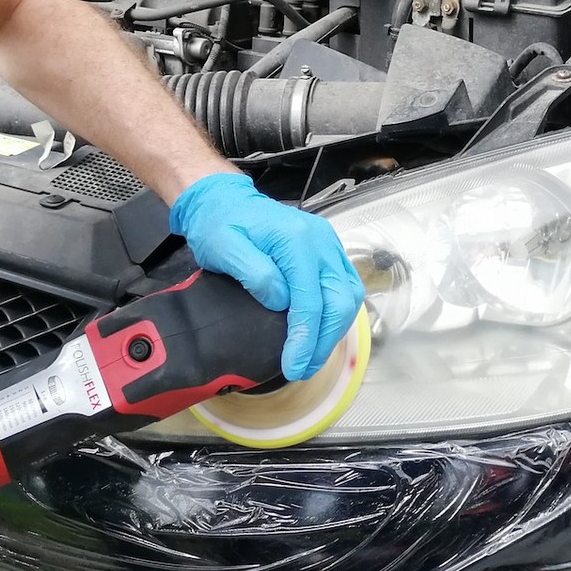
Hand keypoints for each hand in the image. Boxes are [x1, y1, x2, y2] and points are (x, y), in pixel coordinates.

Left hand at [169, 172, 365, 380]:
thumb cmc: (222, 225)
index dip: (305, 338)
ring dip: (334, 332)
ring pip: (348, 297)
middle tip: (302, 368)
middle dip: (324, 341)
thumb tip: (281, 302)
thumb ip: (254, 273)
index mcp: (297, 240)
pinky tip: (320, 334)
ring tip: (311, 358)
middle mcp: (322, 241)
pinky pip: (345, 288)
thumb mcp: (224, 247)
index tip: (293, 365)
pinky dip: (336, 316)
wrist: (226, 202)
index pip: (311, 300)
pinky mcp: (328, 252)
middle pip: (339, 301)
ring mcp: (329, 246)